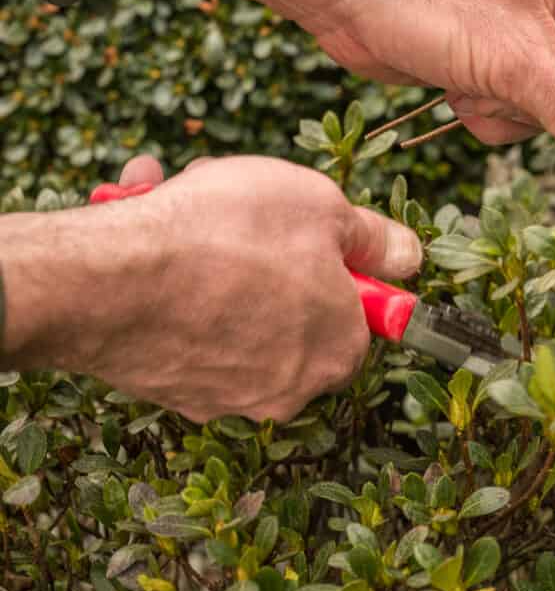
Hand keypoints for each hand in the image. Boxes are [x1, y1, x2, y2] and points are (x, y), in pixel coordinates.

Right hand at [1, 155, 421, 421]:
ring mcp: (223, 394)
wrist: (108, 280)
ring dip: (209, 249)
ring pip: (230, 305)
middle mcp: (287, 387)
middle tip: (238, 204)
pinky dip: (170, 275)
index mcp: (338, 349)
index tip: (311, 237)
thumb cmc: (227, 236)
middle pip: (290, 306)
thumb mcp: (323, 208)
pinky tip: (146, 223)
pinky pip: (183, 320)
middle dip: (266, 249)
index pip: (358, 313)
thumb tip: (409, 257)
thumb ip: (374, 237)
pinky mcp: (168, 388)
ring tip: (177, 196)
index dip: (337, 266)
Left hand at [306, 0, 554, 213]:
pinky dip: (483, 111)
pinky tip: (453, 86)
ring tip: (469, 80)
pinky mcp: (493, 57)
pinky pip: (512, 110)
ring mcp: (526, 30)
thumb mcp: (514, 59)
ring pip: (550, 110)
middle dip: (545, 110)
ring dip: (506, 111)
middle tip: (507, 100)